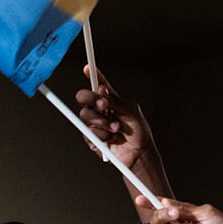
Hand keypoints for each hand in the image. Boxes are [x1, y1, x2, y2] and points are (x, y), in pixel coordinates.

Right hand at [73, 68, 169, 221]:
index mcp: (110, 100)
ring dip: (100, 121)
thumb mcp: (130, 111)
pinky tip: (111, 138)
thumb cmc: (138, 132)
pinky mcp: (91, 138)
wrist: (138, 154)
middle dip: (91, 99)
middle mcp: (100, 110)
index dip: (92, 75)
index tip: (88, 69)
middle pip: (84, 98)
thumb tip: (101, 90)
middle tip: (104, 105)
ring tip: (115, 128)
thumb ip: (115, 101)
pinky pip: (87, 132)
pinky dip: (100, 134)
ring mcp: (95, 124)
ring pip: (84, 115)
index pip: (98, 85)